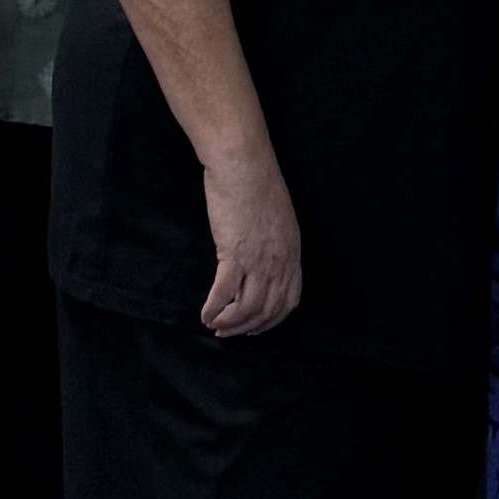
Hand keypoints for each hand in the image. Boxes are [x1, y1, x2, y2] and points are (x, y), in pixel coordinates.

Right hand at [199, 145, 301, 336]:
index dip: (271, 320)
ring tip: (215, 326)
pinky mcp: (234, 253)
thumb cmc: (258, 183)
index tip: (255, 328)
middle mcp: (279, 262)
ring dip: (229, 323)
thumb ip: (275, 242)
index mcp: (292, 253)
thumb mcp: (279, 218)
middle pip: (266, 310)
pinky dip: (214, 308)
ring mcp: (258, 260)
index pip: (288, 301)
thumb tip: (263, 258)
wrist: (244, 165)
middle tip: (228, 333)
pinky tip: (205, 314)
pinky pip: (224, 293)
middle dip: (247, 327)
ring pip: (246, 307)